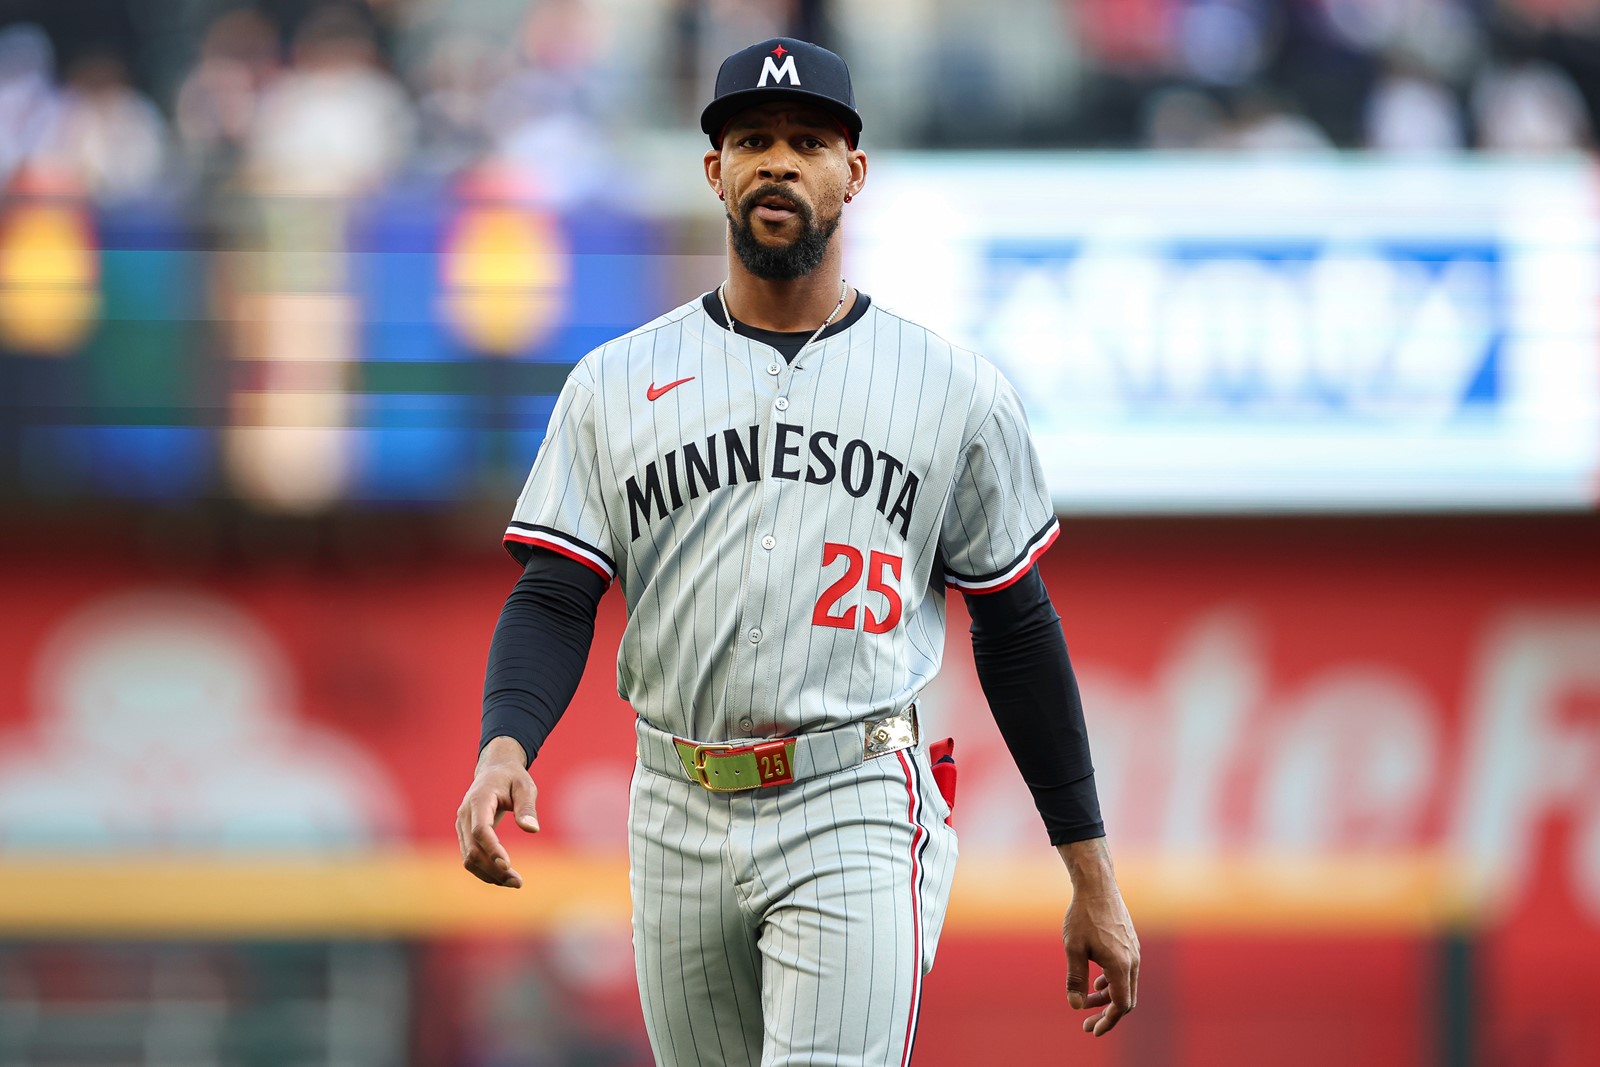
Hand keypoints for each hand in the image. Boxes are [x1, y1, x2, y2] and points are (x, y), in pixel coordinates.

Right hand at [456, 736, 540, 888]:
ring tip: (515, 882)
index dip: (492, 849)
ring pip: (468, 858)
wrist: (494, 770)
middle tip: (518, 882)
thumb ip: (527, 807)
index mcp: (479, 800)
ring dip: (489, 874)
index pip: (480, 829)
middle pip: (473, 850)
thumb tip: (532, 830)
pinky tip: (504, 876)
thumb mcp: (525, 786)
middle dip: (493, 869)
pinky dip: (485, 870)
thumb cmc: (513, 778)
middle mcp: (465, 815)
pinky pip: (470, 857)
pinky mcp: (465, 834)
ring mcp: (462, 826)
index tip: (508, 865)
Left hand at [1058, 837, 1139, 1036]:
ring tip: (1087, 1001)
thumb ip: (1076, 979)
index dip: (1107, 1021)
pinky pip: (1125, 971)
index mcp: (1120, 965)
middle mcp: (1133, 961)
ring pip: (1126, 985)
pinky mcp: (1131, 943)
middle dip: (1107, 1014)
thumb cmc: (1083, 915)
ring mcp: (1134, 951)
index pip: (1120, 1005)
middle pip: (1126, 999)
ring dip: (1108, 997)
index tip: (1092, 1030)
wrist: (1097, 885)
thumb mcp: (1073, 948)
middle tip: (1087, 1024)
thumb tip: (1076, 1006)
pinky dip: (1112, 982)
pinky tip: (1097, 981)